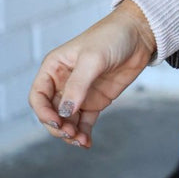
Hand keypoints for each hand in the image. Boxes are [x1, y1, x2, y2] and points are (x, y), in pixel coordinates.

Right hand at [28, 0, 156, 149]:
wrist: (140, 35)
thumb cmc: (112, 37)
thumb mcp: (92, 59)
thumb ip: (78, 86)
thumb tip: (65, 112)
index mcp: (54, 68)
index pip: (38, 95)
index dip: (43, 112)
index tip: (57, 121)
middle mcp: (63, 82)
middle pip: (51, 112)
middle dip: (57, 126)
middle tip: (70, 134)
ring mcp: (80, 93)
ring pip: (67, 120)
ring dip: (70, 133)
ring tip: (81, 141)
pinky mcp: (96, 100)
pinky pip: (84, 121)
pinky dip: (84, 133)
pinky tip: (87, 142)